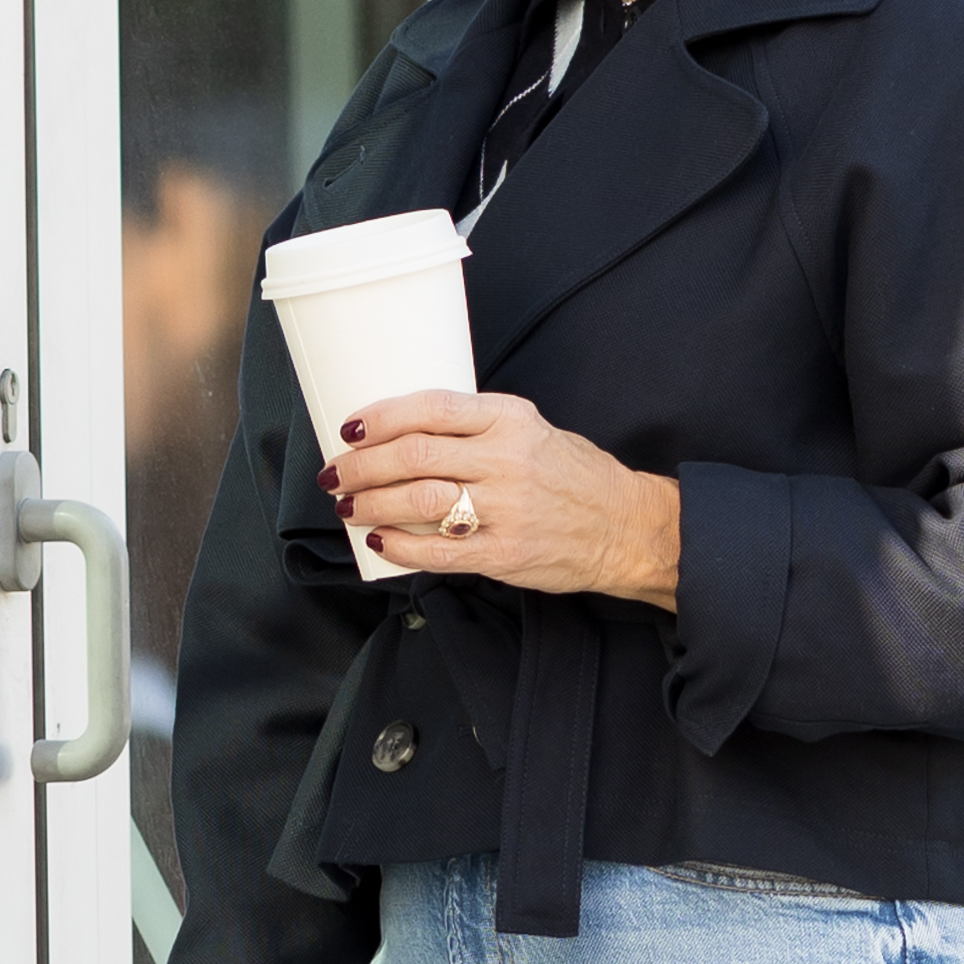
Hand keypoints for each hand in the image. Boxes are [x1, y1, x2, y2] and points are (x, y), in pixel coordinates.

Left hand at [323, 389, 682, 607]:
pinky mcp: (505, 554)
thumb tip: (407, 434)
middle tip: (337, 473)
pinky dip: (400, 546)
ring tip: (348, 507)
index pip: (432, 409)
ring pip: (419, 500)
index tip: (351, 428)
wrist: (626, 527)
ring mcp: (506, 509)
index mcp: (511, 420)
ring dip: (371, 503)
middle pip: (414, 455)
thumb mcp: (534, 429)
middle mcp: (506, 460)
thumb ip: (479, 428)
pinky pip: (437, 551)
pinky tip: (380, 541)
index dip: (381, 418)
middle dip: (363, 465)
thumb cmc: (574, 475)